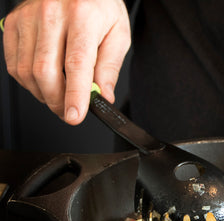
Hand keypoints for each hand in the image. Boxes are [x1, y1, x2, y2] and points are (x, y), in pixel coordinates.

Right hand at [2, 0, 130, 124]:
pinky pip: (14, 64)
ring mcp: (28, 17)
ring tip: (60, 95)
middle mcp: (51, 13)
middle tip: (69, 111)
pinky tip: (45, 81)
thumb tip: (102, 96)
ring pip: (26, 71)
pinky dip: (29, 82)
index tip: (74, 116)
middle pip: (45, 71)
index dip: (74, 95)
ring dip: (43, 94)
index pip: (76, 64)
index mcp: (82, 16)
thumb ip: (110, 67)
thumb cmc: (99, 7)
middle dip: (57, 101)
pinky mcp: (13, 23)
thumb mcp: (118, 34)